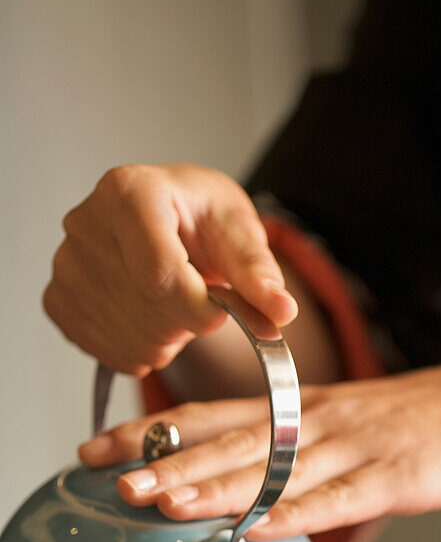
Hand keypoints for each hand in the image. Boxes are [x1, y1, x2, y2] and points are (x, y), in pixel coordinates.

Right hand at [43, 164, 297, 376]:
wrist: (170, 225)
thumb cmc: (202, 221)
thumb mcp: (239, 232)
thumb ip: (259, 273)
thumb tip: (282, 311)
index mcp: (129, 190)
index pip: (159, 273)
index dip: (198, 308)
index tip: (221, 316)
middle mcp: (84, 222)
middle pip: (147, 310)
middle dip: (188, 322)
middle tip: (201, 302)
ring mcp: (65, 263)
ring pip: (129, 338)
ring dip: (167, 340)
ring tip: (175, 307)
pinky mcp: (57, 299)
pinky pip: (105, 351)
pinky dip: (138, 351)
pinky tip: (150, 323)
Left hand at [78, 358, 440, 539]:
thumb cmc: (421, 422)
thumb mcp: (349, 425)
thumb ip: (299, 452)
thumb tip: (251, 492)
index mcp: (301, 409)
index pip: (213, 416)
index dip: (153, 432)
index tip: (98, 449)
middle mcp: (315, 422)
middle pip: (228, 441)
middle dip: (162, 461)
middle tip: (104, 479)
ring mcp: (353, 448)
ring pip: (272, 469)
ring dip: (212, 488)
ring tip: (157, 502)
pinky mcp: (391, 477)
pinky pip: (335, 499)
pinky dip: (292, 515)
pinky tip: (254, 531)